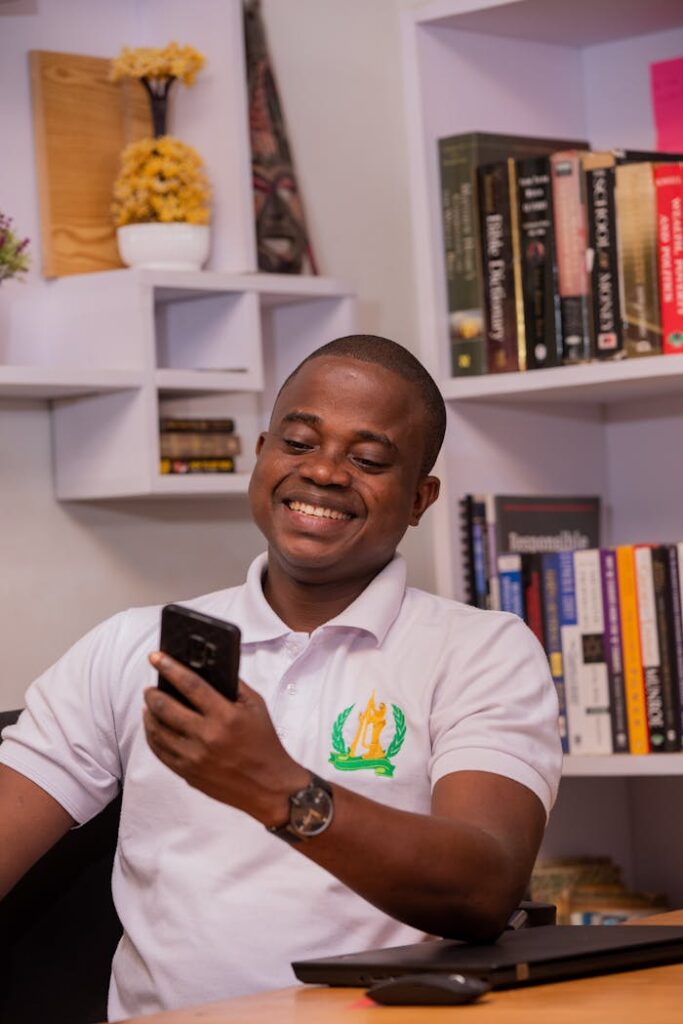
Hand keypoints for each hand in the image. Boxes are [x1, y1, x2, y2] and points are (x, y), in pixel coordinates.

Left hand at [143, 652, 308, 824]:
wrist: (270, 786)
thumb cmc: (265, 742)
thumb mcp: (256, 706)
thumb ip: (234, 686)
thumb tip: (208, 668)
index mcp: (226, 716)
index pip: (190, 685)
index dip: (170, 668)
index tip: (156, 657)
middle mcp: (207, 736)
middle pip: (166, 707)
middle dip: (152, 693)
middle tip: (150, 687)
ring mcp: (194, 757)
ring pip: (157, 731)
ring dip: (149, 714)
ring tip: (149, 705)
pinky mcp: (188, 773)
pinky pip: (160, 752)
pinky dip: (152, 736)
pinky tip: (153, 727)